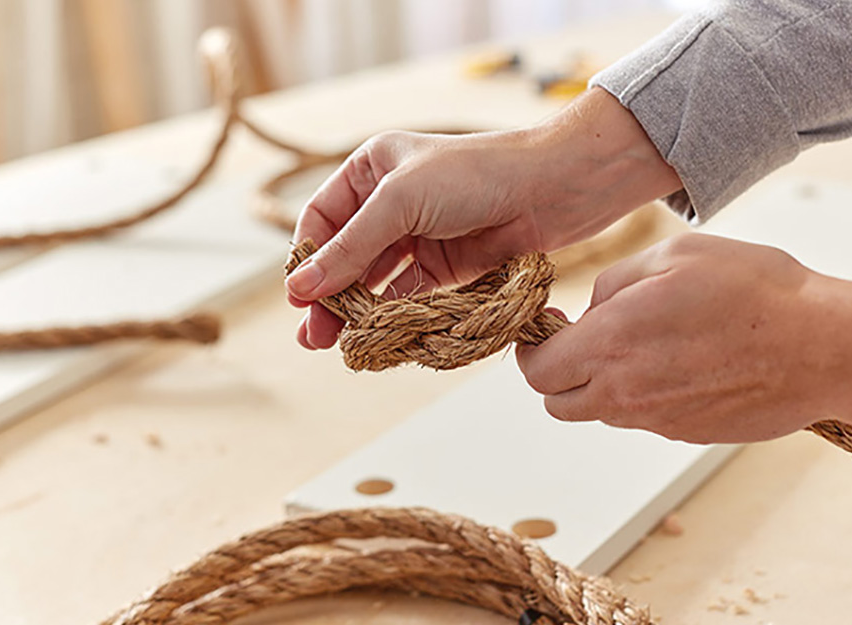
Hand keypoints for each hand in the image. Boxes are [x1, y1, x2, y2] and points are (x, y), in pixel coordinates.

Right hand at [286, 88, 681, 348]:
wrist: (552, 187)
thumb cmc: (476, 174)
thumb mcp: (401, 202)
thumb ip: (351, 248)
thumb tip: (300, 289)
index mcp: (373, 168)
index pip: (323, 218)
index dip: (308, 258)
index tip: (298, 298)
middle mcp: (392, 201)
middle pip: (345, 254)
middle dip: (327, 294)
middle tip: (311, 337)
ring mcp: (420, 234)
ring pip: (374, 279)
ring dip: (355, 311)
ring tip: (335, 345)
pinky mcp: (447, 265)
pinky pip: (408, 294)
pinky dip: (391, 315)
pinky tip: (376, 335)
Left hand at [516, 233, 851, 443]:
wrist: (823, 348)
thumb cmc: (754, 292)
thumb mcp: (673, 256)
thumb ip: (613, 282)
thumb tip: (591, 310)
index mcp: (610, 347)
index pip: (536, 370)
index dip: (532, 348)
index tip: (547, 326)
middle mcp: (626, 394)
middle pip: (558, 402)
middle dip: (559, 372)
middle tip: (584, 338)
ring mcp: (658, 421)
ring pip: (602, 411)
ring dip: (603, 382)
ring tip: (646, 341)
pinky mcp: (688, 433)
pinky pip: (645, 418)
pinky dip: (645, 394)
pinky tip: (683, 360)